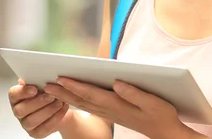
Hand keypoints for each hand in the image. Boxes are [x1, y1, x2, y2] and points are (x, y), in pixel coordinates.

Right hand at [8, 79, 72, 137]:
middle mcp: (18, 111)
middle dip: (38, 102)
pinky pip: (44, 128)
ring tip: (58, 101)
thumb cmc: (48, 91)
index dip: (22, 92)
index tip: (34, 89)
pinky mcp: (36, 133)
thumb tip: (34, 74)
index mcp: (16, 97)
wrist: (59, 105)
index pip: (14, 94)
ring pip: (32, 120)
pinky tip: (62, 108)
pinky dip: (55, 118)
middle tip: (51, 95)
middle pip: (22, 109)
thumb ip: (36, 79)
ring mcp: (26, 124)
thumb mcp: (42, 82)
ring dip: (47, 110)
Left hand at [44, 78, 202, 138]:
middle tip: (46, 84)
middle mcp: (110, 110)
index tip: (61, 79)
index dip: (75, 86)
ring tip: (51, 89)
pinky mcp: (111, 113)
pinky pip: (88, 107)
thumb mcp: (153, 102)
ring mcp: (109, 113)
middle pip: (82, 100)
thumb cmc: (161, 115)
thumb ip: (134, 93)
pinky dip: (75, 101)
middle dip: (63, 92)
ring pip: (82, 104)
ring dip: (66, 97)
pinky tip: (68, 96)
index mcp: (118, 105)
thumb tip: (117, 82)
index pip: (91, 94)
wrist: (165, 132)